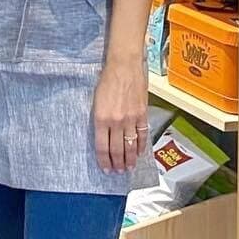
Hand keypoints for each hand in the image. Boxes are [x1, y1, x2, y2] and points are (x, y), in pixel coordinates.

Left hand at [93, 53, 149, 174]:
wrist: (124, 66)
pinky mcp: (142, 114)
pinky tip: (139, 153)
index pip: (102, 147)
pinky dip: (141, 146)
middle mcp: (116, 122)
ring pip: (131, 145)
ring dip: (130, 159)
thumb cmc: (106, 80)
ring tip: (129, 167)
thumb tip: (102, 136)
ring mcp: (131, 119)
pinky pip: (143, 134)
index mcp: (101, 119)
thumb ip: (99, 119)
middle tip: (118, 172)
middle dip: (117, 163)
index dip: (104, 161)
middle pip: (117, 150)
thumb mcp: (95, 101)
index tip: (105, 169)